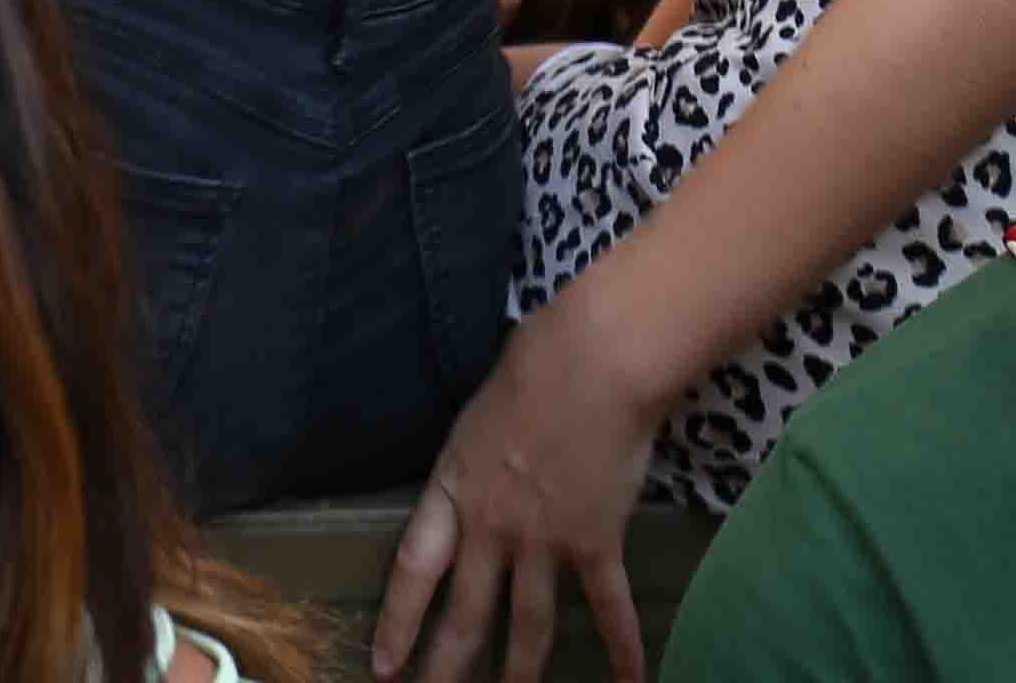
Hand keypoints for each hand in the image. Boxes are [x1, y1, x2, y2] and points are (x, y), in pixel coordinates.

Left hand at [380, 287, 661, 682]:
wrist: (591, 365)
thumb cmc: (531, 370)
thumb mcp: (475, 420)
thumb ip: (470, 461)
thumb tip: (474, 473)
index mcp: (452, 492)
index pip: (412, 572)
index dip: (398, 623)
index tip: (384, 665)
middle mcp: (492, 528)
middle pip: (464, 614)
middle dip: (448, 667)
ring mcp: (544, 541)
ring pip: (529, 624)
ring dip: (521, 670)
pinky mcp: (596, 542)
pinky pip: (608, 605)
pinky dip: (623, 647)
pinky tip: (631, 681)